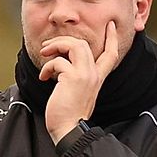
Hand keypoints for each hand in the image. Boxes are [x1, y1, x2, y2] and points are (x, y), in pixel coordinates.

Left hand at [40, 21, 120, 143]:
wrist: (70, 130)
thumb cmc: (70, 114)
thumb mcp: (78, 92)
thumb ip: (76, 77)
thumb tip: (60, 63)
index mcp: (98, 78)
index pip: (111, 54)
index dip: (112, 38)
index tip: (111, 26)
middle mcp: (94, 74)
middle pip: (84, 44)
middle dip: (63, 40)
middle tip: (48, 47)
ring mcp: (85, 75)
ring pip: (74, 45)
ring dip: (55, 46)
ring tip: (45, 53)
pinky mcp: (72, 78)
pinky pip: (58, 61)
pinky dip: (47, 67)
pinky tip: (44, 77)